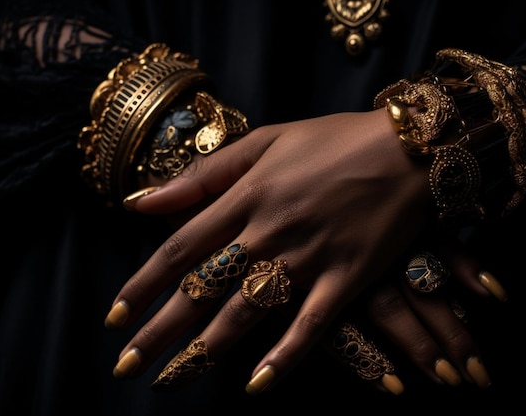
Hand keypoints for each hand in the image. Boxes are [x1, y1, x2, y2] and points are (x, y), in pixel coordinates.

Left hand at [105, 109, 501, 392]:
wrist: (410, 148)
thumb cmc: (335, 139)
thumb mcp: (266, 139)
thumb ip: (205, 173)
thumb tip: (144, 200)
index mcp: (248, 196)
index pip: (180, 249)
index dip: (143, 285)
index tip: (115, 317)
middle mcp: (269, 231)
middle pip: (203, 289)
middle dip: (159, 331)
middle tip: (126, 366)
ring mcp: (309, 258)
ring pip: (246, 312)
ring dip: (205, 350)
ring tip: (171, 379)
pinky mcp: (347, 278)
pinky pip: (311, 326)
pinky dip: (285, 357)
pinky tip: (256, 386)